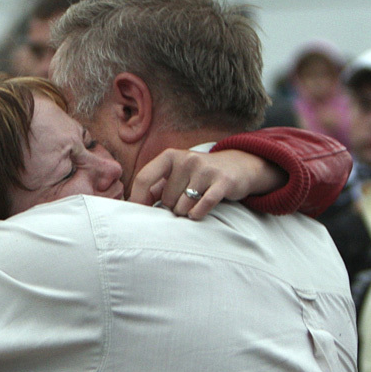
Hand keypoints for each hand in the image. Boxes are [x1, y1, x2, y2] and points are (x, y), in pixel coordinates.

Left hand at [129, 148, 285, 219]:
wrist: (239, 166)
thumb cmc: (198, 175)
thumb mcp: (175, 174)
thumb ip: (155, 187)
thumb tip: (131, 205)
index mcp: (169, 156)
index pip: (143, 179)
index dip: (137, 199)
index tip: (136, 214)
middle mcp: (186, 160)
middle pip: (165, 200)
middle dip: (172, 207)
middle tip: (185, 199)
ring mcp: (205, 170)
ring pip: (182, 207)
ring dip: (186, 212)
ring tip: (196, 201)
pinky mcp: (222, 182)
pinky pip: (201, 207)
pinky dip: (197, 214)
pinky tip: (199, 211)